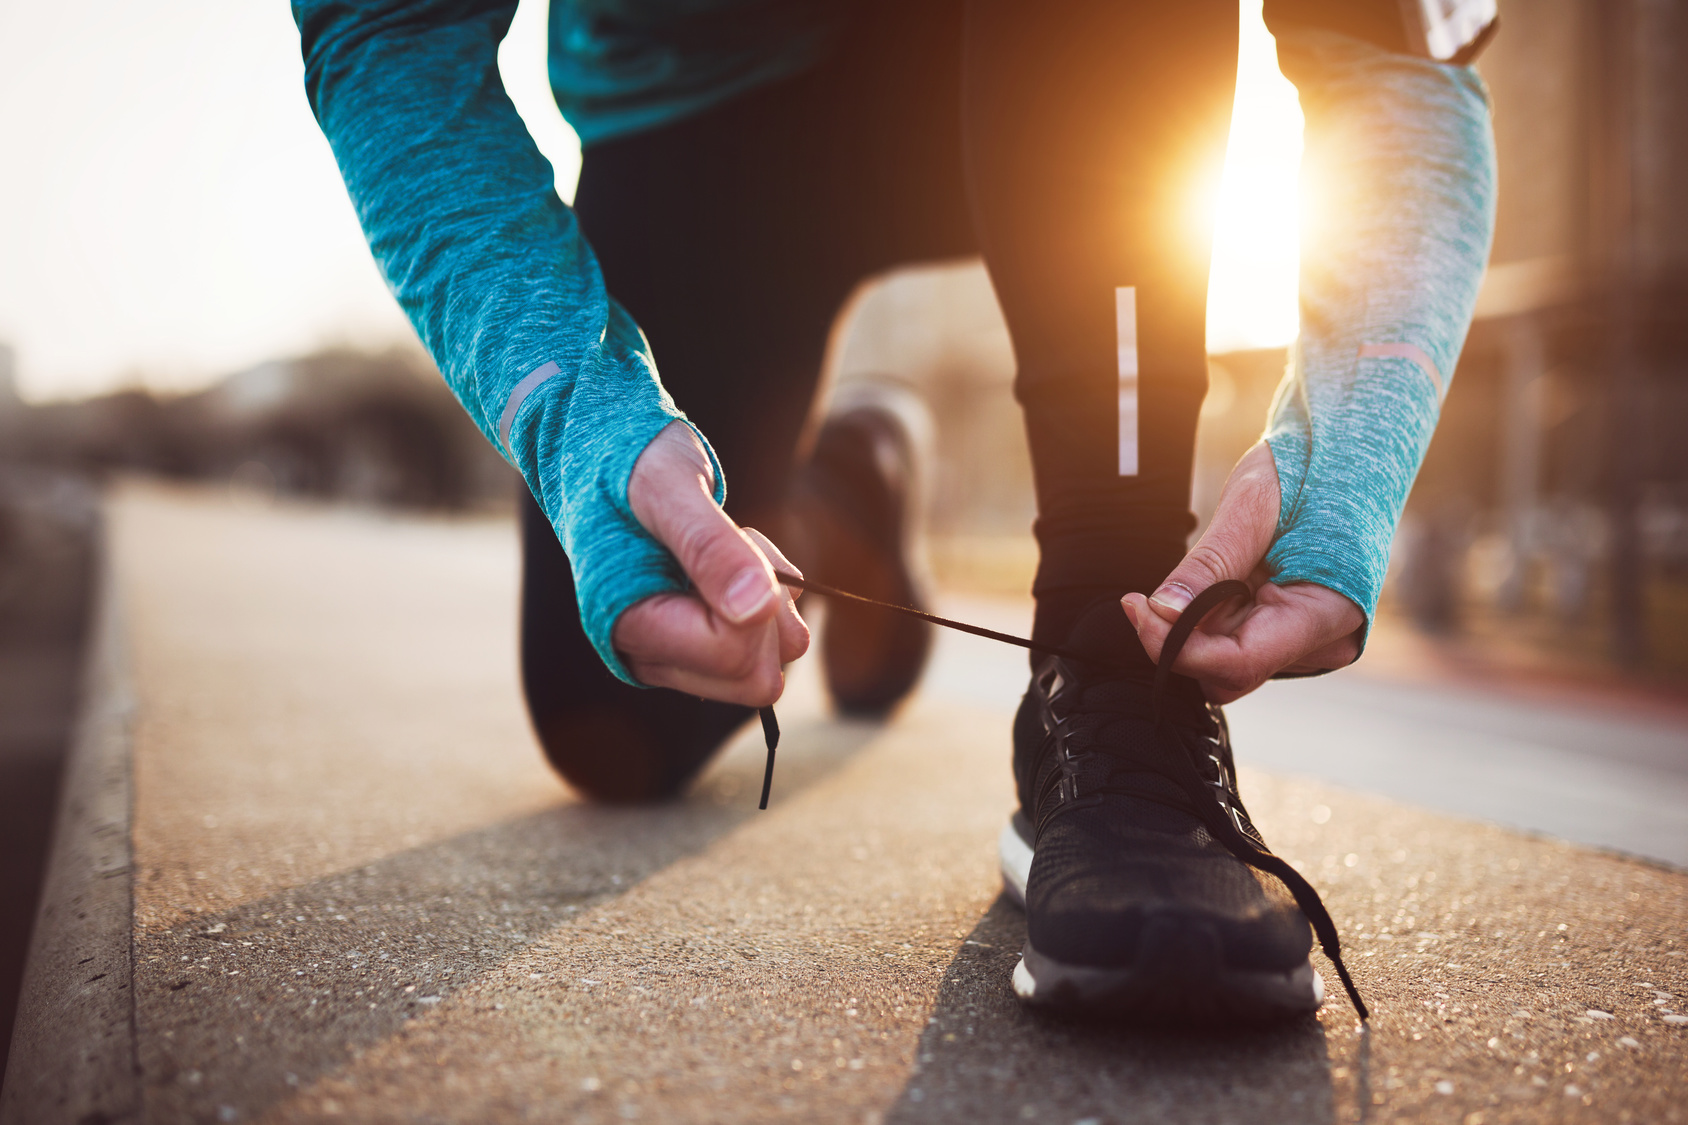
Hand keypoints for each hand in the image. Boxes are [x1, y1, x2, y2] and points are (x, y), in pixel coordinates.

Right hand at [613, 422, 809, 705]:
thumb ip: (709, 544)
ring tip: (731, 549)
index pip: (732, 654)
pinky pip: (764, 654)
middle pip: (756, 679)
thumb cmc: (630, 462)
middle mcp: (649, 656)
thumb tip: (754, 609)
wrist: (607, 458)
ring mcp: (675, 658)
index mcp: (629, 625)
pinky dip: (769, 608)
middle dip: (770, 612)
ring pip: (767, 673)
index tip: (736, 538)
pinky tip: (733, 564)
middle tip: (737, 544)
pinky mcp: (696, 650)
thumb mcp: (669, 485)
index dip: (757, 599)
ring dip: (773, 606)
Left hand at [1121, 442, 1362, 702]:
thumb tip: (1162, 611)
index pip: (1240, 661)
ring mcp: (1309, 640)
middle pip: (1231, 671)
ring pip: (1229, 662)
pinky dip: (1209, 622)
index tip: (1137, 608)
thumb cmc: (1311, 468)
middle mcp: (1324, 640)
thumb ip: (1210, 564)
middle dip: (1181, 641)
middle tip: (1143, 598)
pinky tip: (1211, 584)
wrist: (1346, 452)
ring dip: (1195, 630)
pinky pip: (1237, 643)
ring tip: (1196, 577)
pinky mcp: (1291, 630)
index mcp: (1329, 613)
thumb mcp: (1253, 508)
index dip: (1178, 647)